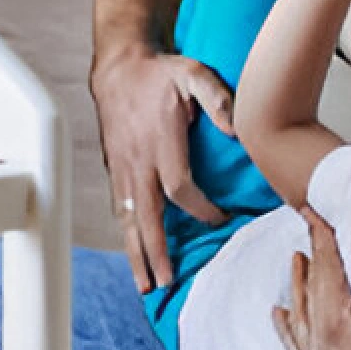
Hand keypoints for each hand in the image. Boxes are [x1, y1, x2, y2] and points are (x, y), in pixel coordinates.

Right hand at [89, 48, 232, 291]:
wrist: (119, 67)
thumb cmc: (160, 73)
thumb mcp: (194, 73)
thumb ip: (217, 98)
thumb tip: (236, 130)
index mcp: (160, 143)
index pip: (180, 188)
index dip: (200, 210)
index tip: (220, 219)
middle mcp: (137, 161)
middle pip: (146, 217)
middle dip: (154, 252)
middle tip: (163, 282)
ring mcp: (122, 167)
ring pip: (129, 218)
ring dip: (135, 252)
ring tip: (143, 282)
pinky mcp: (114, 168)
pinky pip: (120, 208)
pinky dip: (127, 232)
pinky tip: (134, 251)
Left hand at [273, 206, 350, 349]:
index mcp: (332, 322)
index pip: (323, 265)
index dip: (321, 235)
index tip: (316, 211)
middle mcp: (316, 346)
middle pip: (308, 289)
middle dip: (311, 256)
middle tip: (312, 229)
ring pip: (298, 318)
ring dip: (298, 288)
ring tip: (297, 263)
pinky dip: (288, 330)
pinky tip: (284, 318)